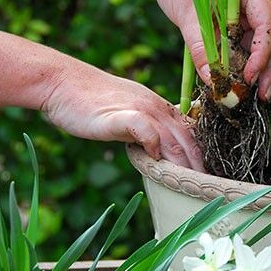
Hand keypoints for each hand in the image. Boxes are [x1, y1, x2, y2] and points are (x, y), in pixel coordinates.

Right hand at [42, 65, 204, 171]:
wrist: (62, 82)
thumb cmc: (91, 101)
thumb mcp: (127, 115)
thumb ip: (145, 132)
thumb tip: (159, 154)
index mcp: (160, 108)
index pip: (190, 133)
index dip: (201, 155)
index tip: (207, 177)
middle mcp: (156, 107)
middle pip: (188, 139)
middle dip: (199, 166)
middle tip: (208, 189)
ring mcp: (140, 109)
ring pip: (174, 137)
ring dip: (185, 163)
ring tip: (193, 184)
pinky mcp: (120, 115)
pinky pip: (146, 128)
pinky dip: (155, 144)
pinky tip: (156, 160)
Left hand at [144, 0, 270, 100]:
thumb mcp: (187, 13)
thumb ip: (200, 46)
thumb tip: (212, 79)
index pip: (267, 23)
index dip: (262, 52)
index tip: (250, 75)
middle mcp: (257, 0)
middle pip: (270, 38)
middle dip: (267, 68)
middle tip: (262, 95)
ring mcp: (249, 13)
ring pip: (261, 46)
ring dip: (258, 71)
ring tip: (255, 96)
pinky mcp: (238, 25)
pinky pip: (246, 48)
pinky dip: (243, 65)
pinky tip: (241, 84)